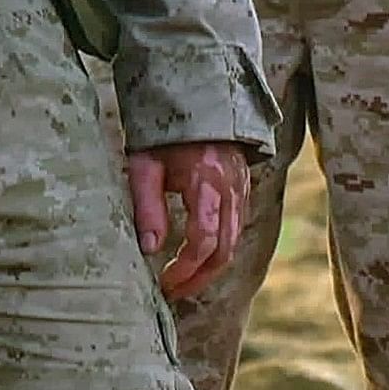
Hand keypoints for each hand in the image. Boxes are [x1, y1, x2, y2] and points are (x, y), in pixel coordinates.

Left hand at [127, 140, 252, 299]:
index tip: (164, 282)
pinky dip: (219, 248)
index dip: (184, 269)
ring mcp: (242, 188)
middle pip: (224, 250)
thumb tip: (150, 249)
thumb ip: (148, 205)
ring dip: (209, 268)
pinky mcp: (243, 188)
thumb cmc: (163, 133)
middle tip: (173, 291)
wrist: (195, 98)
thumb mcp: (145, 164)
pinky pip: (236, 228)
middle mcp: (232, 188)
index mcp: (207, 181)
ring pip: (233, 242)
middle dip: (198, 277)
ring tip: (182, 280)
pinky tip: (197, 255)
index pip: (202, 240)